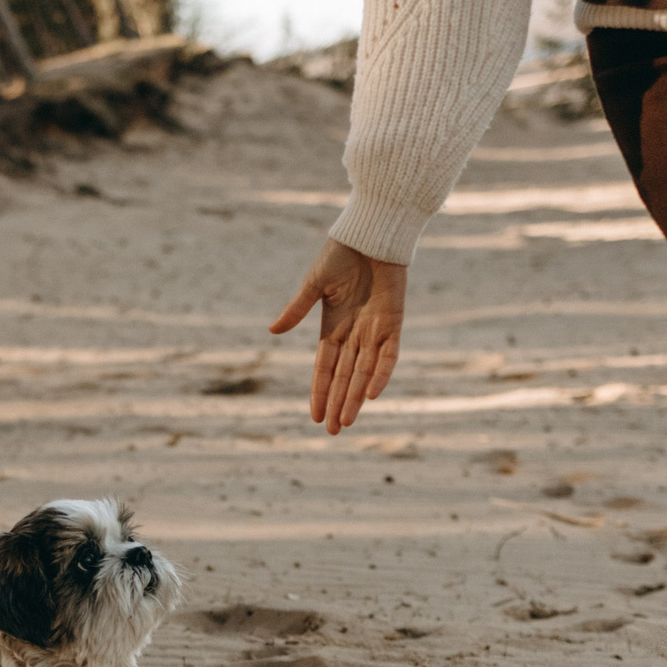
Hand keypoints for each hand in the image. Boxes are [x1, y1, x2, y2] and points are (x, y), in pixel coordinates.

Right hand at [268, 239, 408, 434]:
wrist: (370, 233)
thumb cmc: (341, 254)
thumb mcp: (314, 284)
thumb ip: (297, 309)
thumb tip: (272, 332)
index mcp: (332, 327)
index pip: (325, 368)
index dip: (320, 392)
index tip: (315, 416)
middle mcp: (354, 334)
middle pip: (345, 377)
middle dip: (338, 404)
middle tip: (333, 432)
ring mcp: (374, 330)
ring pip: (365, 372)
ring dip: (356, 397)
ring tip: (347, 422)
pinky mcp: (394, 322)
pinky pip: (389, 355)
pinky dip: (381, 373)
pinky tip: (372, 394)